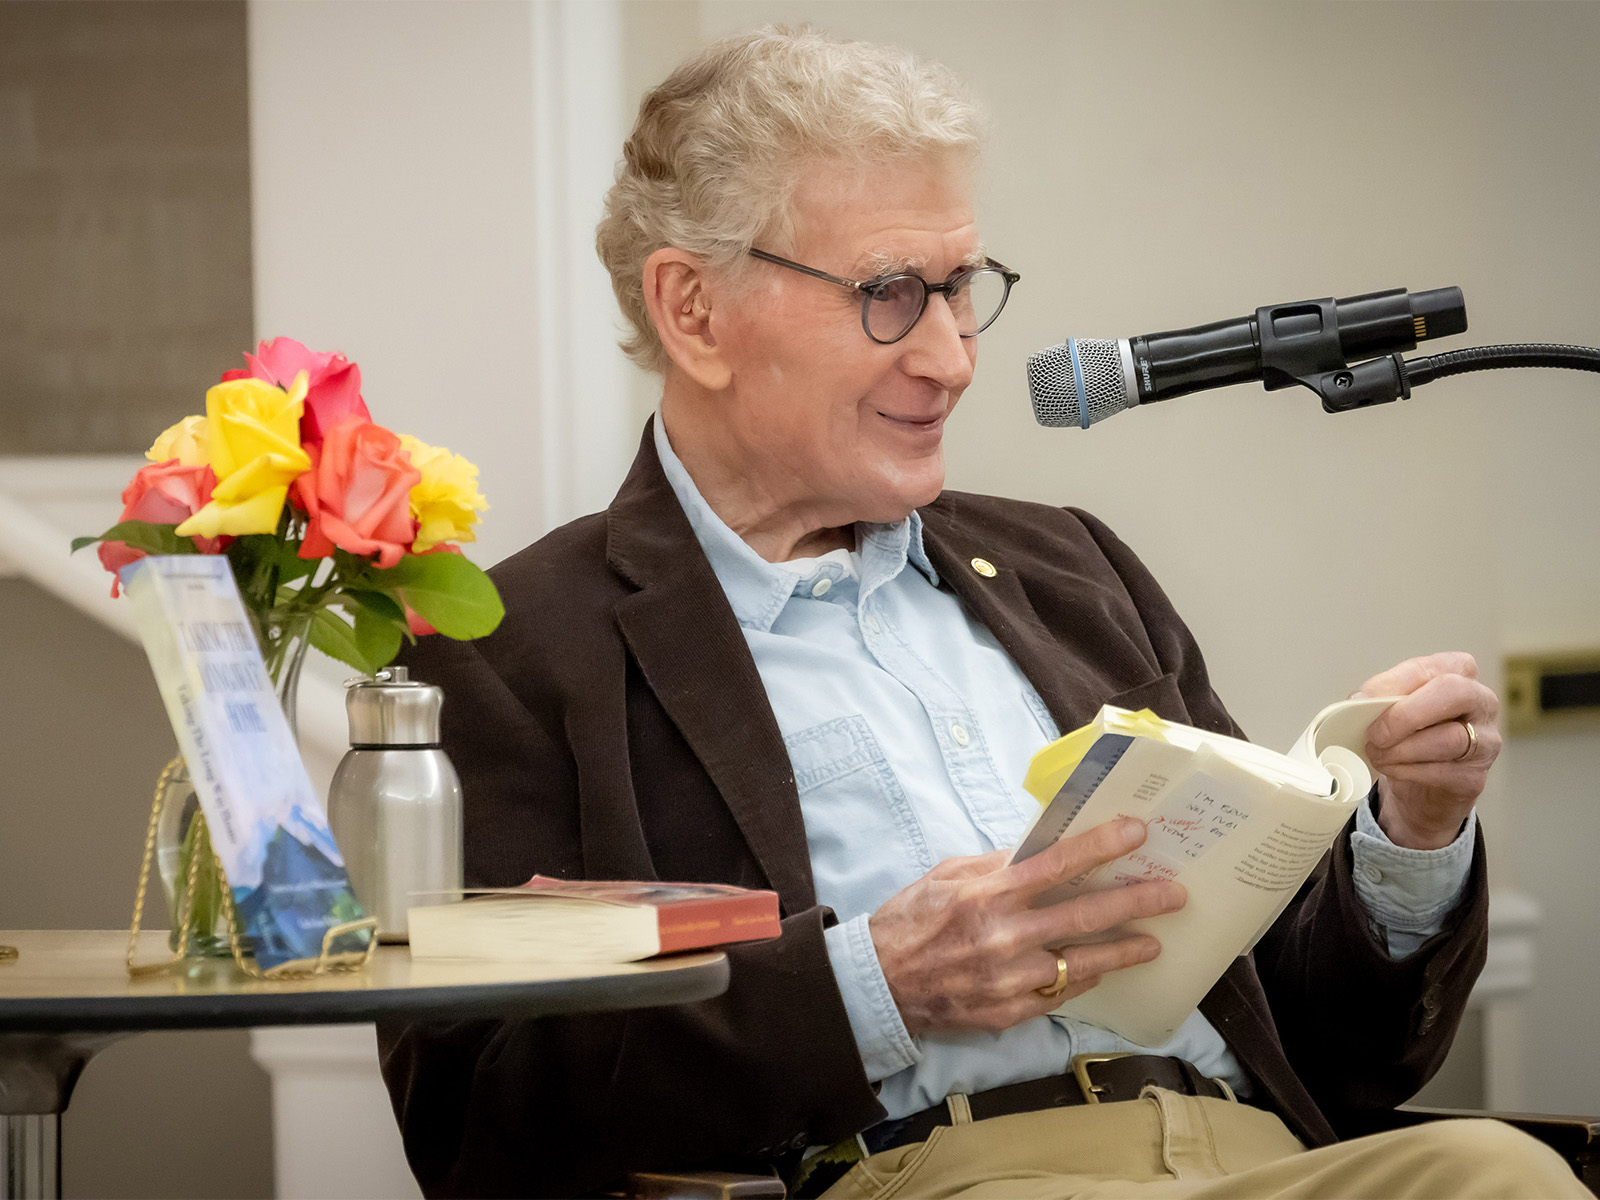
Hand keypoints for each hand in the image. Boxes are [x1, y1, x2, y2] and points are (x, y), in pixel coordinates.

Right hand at [867, 817, 1185, 1037]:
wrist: (879, 983)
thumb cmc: (910, 921)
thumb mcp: (946, 876)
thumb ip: (994, 864)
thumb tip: (1039, 850)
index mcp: (987, 893)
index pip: (1058, 863)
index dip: (1101, 845)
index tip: (1137, 831)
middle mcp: (1004, 935)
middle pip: (1085, 914)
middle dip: (1136, 901)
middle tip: (1173, 894)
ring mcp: (1010, 978)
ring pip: (1083, 961)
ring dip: (1124, 950)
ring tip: (1153, 942)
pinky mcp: (1010, 1011)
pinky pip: (1061, 992)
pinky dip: (1084, 978)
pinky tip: (1103, 968)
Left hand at [1356, 652, 1500, 849]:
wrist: (1423, 788)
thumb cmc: (1410, 735)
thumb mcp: (1396, 709)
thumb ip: (1383, 699)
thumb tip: (1359, 701)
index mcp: (1459, 673)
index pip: (1431, 667)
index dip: (1393, 682)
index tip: (1361, 699)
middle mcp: (1481, 702)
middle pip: (1453, 692)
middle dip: (1406, 714)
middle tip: (1375, 733)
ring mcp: (1485, 740)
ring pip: (1448, 738)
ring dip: (1401, 749)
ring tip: (1377, 753)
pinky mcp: (1474, 776)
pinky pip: (1441, 771)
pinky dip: (1406, 771)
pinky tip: (1391, 769)